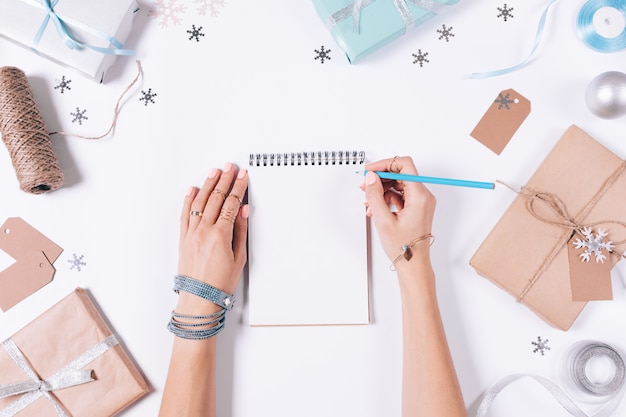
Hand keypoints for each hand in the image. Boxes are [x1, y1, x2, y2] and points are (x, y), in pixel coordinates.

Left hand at [177, 162, 248, 311]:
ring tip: (214, 172)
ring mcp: (191, 233)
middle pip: (215, 198)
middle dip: (224, 180)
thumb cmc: (220, 283)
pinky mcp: (183, 238)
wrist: (199, 299)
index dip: (239, 187)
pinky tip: (193, 189)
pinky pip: (185, 213)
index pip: (231, 203)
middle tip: (230, 167)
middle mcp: (203, 231)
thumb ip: (240, 230)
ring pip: (199, 202)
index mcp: (220, 235)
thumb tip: (243, 210)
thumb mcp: (239, 257)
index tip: (243, 176)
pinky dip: (189, 199)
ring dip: (208, 184)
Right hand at [361, 156, 435, 262]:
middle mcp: (423, 196)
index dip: (385, 164)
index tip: (371, 170)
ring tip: (369, 201)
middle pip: (401, 174)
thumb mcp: (383, 220)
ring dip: (382, 189)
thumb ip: (375, 196)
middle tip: (365, 185)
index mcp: (419, 196)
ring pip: (399, 184)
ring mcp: (420, 202)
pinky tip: (376, 208)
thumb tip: (371, 178)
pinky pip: (400, 195)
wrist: (413, 265)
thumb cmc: (404, 248)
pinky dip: (387, 198)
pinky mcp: (416, 208)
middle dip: (381, 178)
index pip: (404, 165)